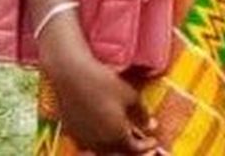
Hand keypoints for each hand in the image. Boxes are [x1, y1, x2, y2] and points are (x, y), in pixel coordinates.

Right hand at [41, 39, 157, 154]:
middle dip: (131, 149)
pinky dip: (99, 142)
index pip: (135, 149)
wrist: (72, 76)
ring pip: (101, 151)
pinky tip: (103, 132)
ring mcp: (82, 139)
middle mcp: (98, 143)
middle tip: (140, 140)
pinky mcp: (70, 132)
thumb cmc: (104, 84)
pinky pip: (87, 144)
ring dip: (114, 147)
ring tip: (122, 136)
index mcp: (116, 136)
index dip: (147, 146)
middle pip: (118, 153)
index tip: (154, 141)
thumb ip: (142, 115)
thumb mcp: (131, 97)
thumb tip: (152, 126)